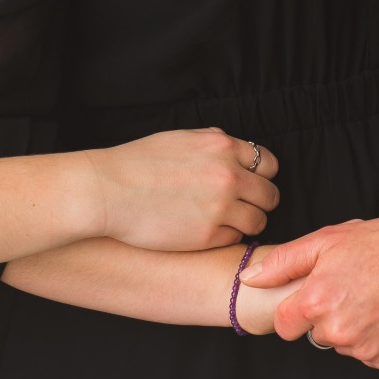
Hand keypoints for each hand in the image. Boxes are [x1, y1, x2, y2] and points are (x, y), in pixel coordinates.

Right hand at [85, 129, 279, 250]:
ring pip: (258, 221)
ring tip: (224, 221)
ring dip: (246, 222)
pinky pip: (235, 239)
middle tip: (241, 206)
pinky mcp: (208, 236)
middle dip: (259, 201)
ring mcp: (220, 208)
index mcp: (222, 147)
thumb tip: (233, 149)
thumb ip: (214, 142)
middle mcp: (228, 176)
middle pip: (270, 195)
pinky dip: (226, 237)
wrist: (108, 191)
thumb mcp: (181, 139)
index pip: (268, 163)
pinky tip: (206, 231)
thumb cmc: (137, 163)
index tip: (251, 183)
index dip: (261, 175)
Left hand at [241, 217, 378, 370]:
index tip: (313, 297)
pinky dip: (376, 339)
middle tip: (351, 289)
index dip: (296, 311)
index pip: (285, 326)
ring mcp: (362, 348)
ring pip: (343, 345)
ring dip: (353, 327)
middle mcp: (336, 331)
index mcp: (315, 301)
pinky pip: (369, 354)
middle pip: (316, 335)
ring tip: (373, 298)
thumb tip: (248, 279)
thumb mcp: (326, 241)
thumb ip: (283, 263)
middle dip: (327, 316)